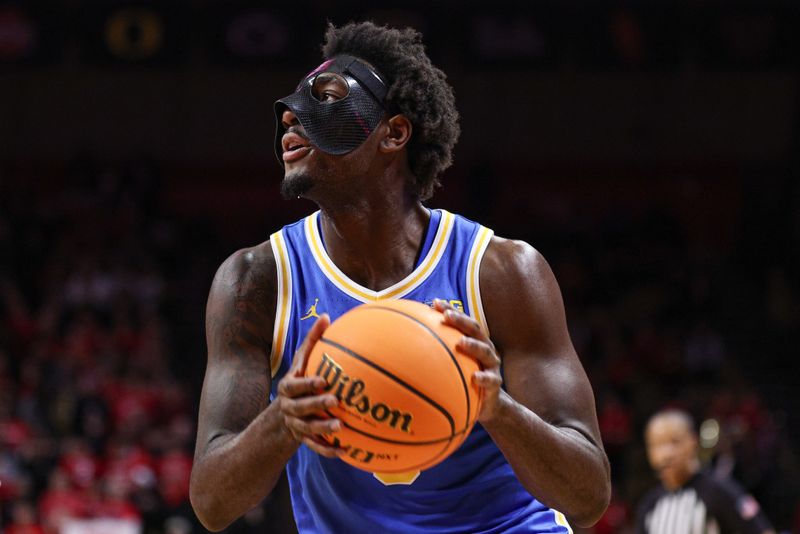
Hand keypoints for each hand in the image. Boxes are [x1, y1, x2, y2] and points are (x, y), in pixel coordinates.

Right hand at [275, 314, 344, 457]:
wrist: (281, 413)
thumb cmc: (299, 379)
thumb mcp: (302, 361)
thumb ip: (312, 341)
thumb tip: (325, 316)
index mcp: (288, 388)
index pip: (295, 386)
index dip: (307, 384)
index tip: (324, 380)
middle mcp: (289, 407)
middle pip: (301, 408)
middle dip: (317, 405)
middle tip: (336, 402)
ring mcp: (295, 425)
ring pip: (308, 430)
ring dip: (324, 430)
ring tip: (342, 428)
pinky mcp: (303, 440)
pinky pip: (315, 447)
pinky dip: (328, 450)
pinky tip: (345, 452)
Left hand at [434, 299, 503, 421]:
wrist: (488, 403)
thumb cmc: (466, 377)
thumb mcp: (454, 363)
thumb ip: (438, 351)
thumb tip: (408, 340)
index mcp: (474, 341)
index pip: (462, 321)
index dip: (450, 310)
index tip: (435, 303)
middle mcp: (485, 348)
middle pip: (475, 330)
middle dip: (461, 320)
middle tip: (447, 315)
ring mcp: (491, 365)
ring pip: (485, 351)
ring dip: (473, 345)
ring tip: (461, 342)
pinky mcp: (495, 383)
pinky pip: (491, 380)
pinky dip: (484, 378)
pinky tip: (475, 378)